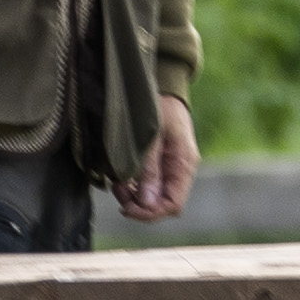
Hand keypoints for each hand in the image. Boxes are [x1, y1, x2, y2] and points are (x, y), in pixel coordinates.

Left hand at [116, 93, 199, 225]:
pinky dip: (134, 187)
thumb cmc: (159, 106)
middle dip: (138, 204)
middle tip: (116, 188)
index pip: (173, 205)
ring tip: (116, 181)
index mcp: (183, 165)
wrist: (163, 86)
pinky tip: (122, 177)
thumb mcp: (152, 136)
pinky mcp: (161, 163)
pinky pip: (149, 185)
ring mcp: (171, 168)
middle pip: (162, 204)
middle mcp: (180, 170)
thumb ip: (149, 168)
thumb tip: (147, 202)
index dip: (150, 213)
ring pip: (154, 197)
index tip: (126, 207)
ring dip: (134, 196)